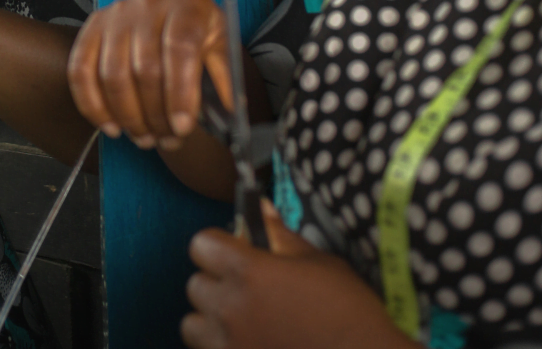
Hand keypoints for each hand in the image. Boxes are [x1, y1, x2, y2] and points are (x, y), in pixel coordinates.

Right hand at [66, 0, 231, 149]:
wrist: (172, 10)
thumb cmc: (198, 32)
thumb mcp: (221, 46)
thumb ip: (226, 78)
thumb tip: (231, 115)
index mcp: (186, 2)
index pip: (179, 48)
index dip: (180, 92)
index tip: (183, 128)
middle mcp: (147, 1)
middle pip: (144, 68)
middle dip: (156, 114)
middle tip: (168, 141)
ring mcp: (115, 14)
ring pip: (113, 74)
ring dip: (128, 117)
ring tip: (145, 138)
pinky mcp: (91, 27)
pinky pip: (81, 71)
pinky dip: (93, 106)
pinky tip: (112, 127)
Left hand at [181, 202, 414, 348]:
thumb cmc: (349, 310)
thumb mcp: (319, 263)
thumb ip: (280, 236)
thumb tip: (261, 208)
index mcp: (247, 272)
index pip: (201, 245)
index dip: (218, 245)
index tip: (236, 252)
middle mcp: (229, 308)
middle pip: (194, 285)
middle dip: (216, 283)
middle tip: (245, 290)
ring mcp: (227, 344)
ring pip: (192, 325)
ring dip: (210, 321)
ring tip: (241, 324)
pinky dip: (222, 347)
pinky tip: (250, 344)